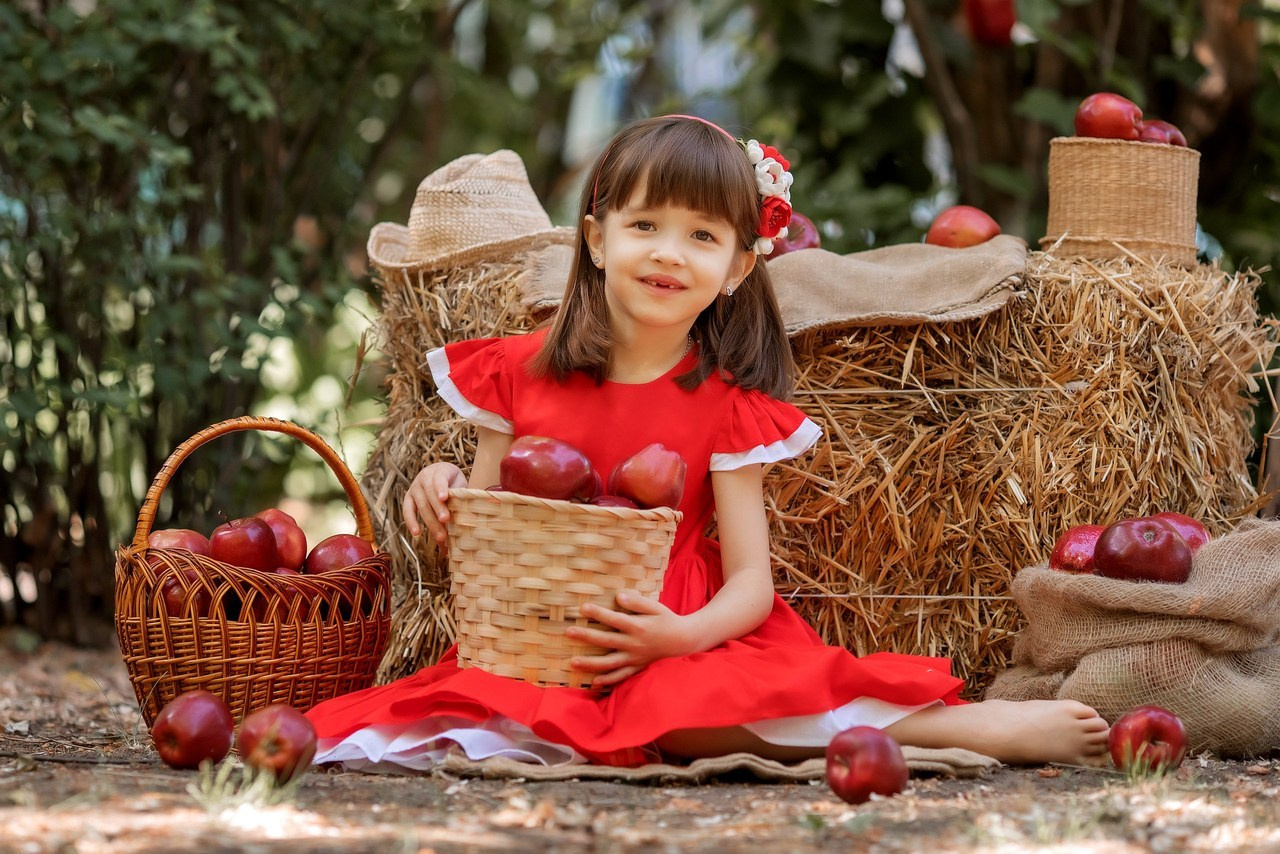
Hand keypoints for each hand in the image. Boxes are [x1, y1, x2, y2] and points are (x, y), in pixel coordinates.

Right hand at [402, 462, 466, 545]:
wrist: (442, 475)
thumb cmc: (454, 483)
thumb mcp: (459, 484)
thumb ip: (459, 496)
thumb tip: (467, 516)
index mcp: (439, 471)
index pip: (439, 478)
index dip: (441, 488)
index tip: (444, 498)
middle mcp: (424, 477)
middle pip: (430, 494)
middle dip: (438, 508)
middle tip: (446, 520)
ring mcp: (414, 488)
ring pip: (421, 505)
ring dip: (431, 521)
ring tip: (440, 536)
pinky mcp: (408, 498)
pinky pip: (407, 510)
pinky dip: (411, 522)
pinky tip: (416, 533)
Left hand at [565, 592, 693, 688]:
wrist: (682, 641)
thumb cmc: (666, 620)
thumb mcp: (655, 607)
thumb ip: (637, 602)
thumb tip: (619, 596)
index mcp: (638, 626)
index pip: (615, 619)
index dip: (599, 613)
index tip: (583, 608)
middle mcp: (634, 644)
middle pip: (607, 641)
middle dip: (587, 636)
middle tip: (569, 632)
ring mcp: (635, 658)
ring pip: (610, 663)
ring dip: (591, 663)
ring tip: (573, 662)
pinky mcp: (637, 667)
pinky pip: (621, 676)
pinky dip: (608, 680)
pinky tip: (594, 682)